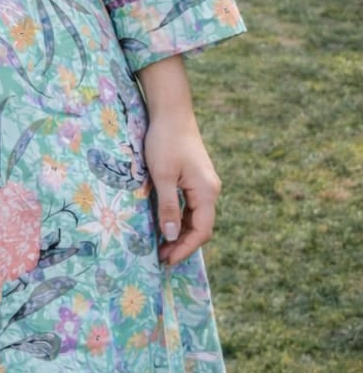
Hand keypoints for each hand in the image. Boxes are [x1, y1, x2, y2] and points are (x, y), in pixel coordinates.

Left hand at [143, 113, 221, 267]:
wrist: (171, 112)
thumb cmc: (165, 141)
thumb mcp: (162, 175)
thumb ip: (167, 206)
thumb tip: (170, 237)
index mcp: (206, 192)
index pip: (201, 231)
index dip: (185, 249)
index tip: (166, 260)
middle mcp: (210, 190)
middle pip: (200, 226)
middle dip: (182, 244)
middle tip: (160, 257)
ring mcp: (204, 184)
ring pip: (195, 217)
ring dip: (180, 233)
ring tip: (161, 246)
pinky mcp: (196, 179)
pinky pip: (191, 206)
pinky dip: (179, 218)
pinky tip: (165, 225)